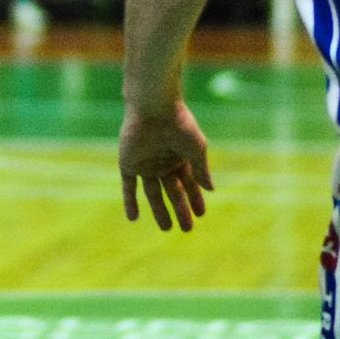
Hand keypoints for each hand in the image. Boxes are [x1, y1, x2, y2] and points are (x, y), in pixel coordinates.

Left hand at [118, 100, 214, 231]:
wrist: (153, 108)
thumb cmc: (179, 125)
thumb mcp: (197, 149)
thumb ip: (202, 170)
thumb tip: (211, 190)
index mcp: (181, 156)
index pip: (189, 183)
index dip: (196, 199)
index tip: (201, 215)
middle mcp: (163, 161)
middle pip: (172, 191)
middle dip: (180, 210)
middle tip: (187, 230)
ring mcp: (145, 163)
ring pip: (152, 193)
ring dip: (159, 210)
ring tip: (167, 229)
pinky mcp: (128, 163)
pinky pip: (128, 186)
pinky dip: (130, 201)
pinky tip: (133, 218)